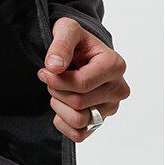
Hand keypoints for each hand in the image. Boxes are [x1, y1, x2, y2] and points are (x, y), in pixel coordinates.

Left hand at [37, 17, 129, 142]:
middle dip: (57, 90)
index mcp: (115, 65)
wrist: (80, 53)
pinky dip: (63, 123)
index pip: (81, 84)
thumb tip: (54, 66)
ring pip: (78, 120)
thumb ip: (61, 43)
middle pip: (78, 102)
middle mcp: (118, 89)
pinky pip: (78, 134)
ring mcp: (110, 108)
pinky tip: (61, 106)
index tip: (45, 70)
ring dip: (59, 106)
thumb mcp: (66, 30)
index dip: (56, 80)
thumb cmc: (76, 42)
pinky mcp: (100, 122)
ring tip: (59, 91)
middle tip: (54, 79)